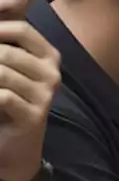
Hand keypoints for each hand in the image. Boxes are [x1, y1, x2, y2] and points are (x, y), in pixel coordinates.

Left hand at [0, 22, 59, 180]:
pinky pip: (3, 96)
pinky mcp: (34, 116)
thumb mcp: (7, 73)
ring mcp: (45, 95)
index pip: (22, 30)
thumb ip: (3, 51)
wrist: (15, 150)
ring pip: (2, 73)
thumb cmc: (6, 106)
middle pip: (6, 52)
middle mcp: (52, 74)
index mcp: (49, 57)